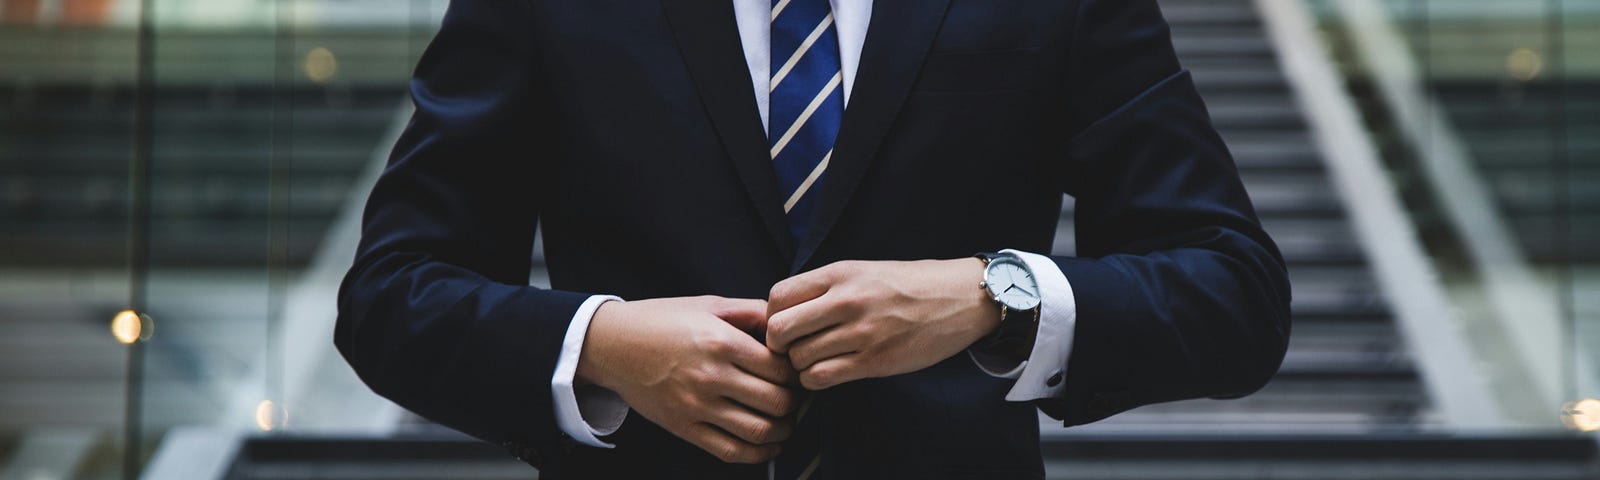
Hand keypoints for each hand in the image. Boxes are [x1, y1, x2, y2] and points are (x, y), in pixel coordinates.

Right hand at [576, 296, 799, 462]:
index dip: (797, 373)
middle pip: (776, 401)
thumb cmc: (660, 321)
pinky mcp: (684, 427)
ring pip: (759, 431)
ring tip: (786, 422)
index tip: (797, 372)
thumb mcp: (708, 304)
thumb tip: (785, 322)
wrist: (612, 344)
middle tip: (797, 398)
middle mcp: (711, 376)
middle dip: (795, 403)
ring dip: (783, 431)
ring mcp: (697, 405)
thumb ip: (750, 311)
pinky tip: (768, 445)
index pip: (780, 368)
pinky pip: (730, 451)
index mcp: (721, 342)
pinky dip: (758, 454)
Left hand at [766, 259, 1002, 389]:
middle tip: (792, 349)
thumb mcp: (863, 271)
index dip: (772, 316)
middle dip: (779, 345)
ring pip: (799, 359)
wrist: (960, 299)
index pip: (778, 296)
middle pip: (779, 330)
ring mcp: (861, 333)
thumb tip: (784, 311)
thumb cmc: (909, 285)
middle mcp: (847, 300)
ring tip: (815, 361)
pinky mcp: (875, 361)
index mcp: (840, 273)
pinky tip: (828, 372)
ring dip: (800, 366)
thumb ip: (826, 288)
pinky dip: (816, 380)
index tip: (785, 325)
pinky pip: (822, 377)